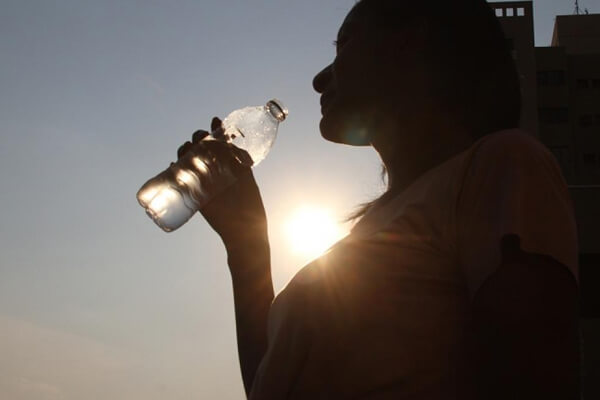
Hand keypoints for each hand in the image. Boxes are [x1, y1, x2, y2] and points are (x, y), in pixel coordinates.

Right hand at [177, 118, 268, 253]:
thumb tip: (237, 146)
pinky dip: (174, 170)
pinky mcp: (194, 195)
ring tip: (188, 147)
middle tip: (201, 136)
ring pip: (189, 161)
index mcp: (228, 165)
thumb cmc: (250, 205)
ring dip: (185, 150)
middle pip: (201, 148)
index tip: (216, 120)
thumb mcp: (247, 179)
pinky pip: (180, 180)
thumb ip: (242, 162)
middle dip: (199, 138)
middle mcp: (214, 171)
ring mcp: (203, 182)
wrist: (244, 230)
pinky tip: (174, 163)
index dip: (216, 130)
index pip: (219, 143)